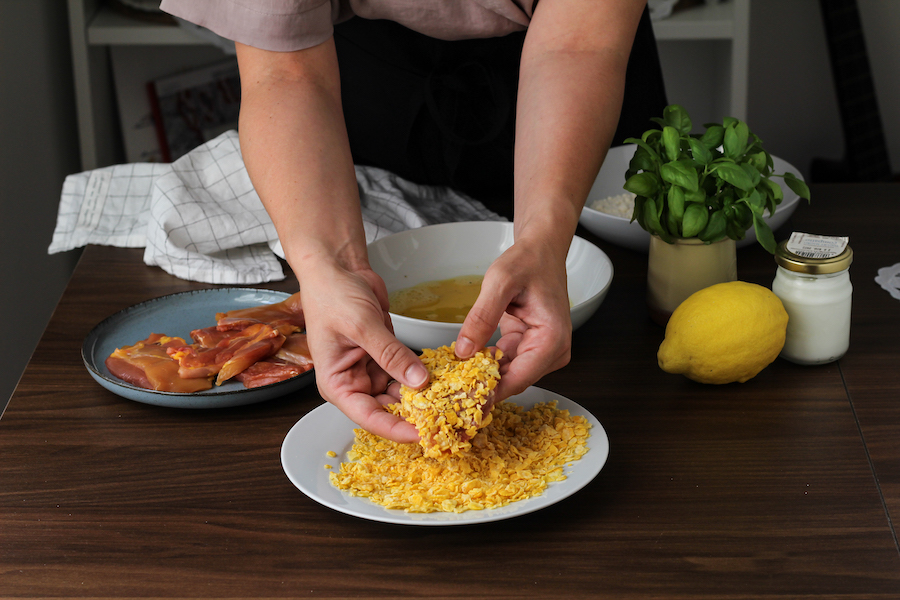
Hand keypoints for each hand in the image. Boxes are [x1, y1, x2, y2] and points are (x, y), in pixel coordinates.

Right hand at [298, 261, 427, 442]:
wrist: (337, 269)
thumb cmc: (332, 296)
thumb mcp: (362, 326)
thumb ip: (391, 354)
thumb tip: (418, 381)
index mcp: (337, 384)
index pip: (368, 417)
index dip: (396, 429)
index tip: (422, 435)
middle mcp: (354, 382)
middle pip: (387, 409)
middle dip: (413, 415)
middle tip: (444, 420)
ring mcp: (371, 370)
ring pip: (400, 394)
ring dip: (422, 396)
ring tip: (449, 401)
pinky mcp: (386, 357)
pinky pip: (407, 373)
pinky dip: (423, 375)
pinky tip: (445, 378)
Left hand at [454, 238, 571, 401]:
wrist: (541, 252)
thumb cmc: (527, 262)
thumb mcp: (500, 282)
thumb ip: (482, 317)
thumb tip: (463, 351)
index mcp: (551, 339)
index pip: (517, 380)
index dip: (488, 394)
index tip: (459, 403)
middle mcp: (553, 351)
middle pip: (513, 381)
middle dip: (481, 388)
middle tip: (446, 394)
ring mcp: (542, 352)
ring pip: (507, 376)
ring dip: (481, 378)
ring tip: (450, 381)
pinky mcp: (530, 348)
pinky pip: (505, 364)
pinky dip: (485, 364)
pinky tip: (463, 364)